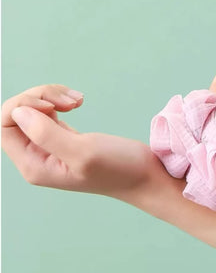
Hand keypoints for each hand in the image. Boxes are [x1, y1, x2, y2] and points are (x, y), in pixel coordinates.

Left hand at [1, 84, 168, 201]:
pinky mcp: (65, 138)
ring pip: (33, 109)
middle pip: (17, 114)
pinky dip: (60, 101)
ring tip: (77, 100)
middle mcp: (37, 157)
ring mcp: (50, 147)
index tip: (53, 107)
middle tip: (70, 100)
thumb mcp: (82, 152)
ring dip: (52, 96)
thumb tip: (19, 112)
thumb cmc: (119, 169)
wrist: (145, 176)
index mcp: (34, 165)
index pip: (5, 127)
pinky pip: (48, 111)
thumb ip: (45, 134)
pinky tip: (78, 102)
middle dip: (40, 97)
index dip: (22, 107)